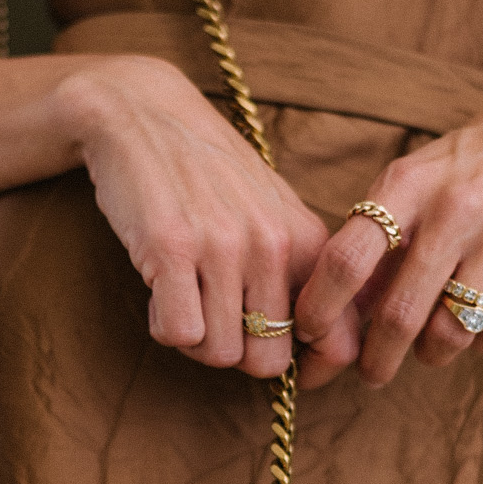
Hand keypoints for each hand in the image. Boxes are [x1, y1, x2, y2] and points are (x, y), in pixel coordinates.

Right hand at [56, 57, 336, 379]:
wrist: (144, 114)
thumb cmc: (207, 173)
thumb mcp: (272, 212)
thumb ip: (299, 270)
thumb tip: (321, 346)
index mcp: (306, 241)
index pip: (339, 342)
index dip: (311, 370)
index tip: (282, 361)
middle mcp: (272, 245)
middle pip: (267, 361)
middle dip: (237, 353)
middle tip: (214, 318)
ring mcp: (223, 246)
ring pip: (218, 353)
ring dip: (194, 338)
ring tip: (183, 295)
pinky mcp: (171, 248)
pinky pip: (178, 333)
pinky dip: (163, 325)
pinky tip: (160, 291)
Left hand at [292, 85, 482, 389]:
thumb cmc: (469, 169)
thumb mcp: (415, 182)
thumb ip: (374, 240)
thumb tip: (329, 312)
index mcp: (408, 184)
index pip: (346, 258)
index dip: (321, 309)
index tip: (309, 338)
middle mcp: (456, 205)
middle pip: (400, 312)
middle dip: (378, 357)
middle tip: (372, 372)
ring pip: (452, 330)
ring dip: (432, 353)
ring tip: (429, 348)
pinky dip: (482, 344)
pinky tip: (477, 328)